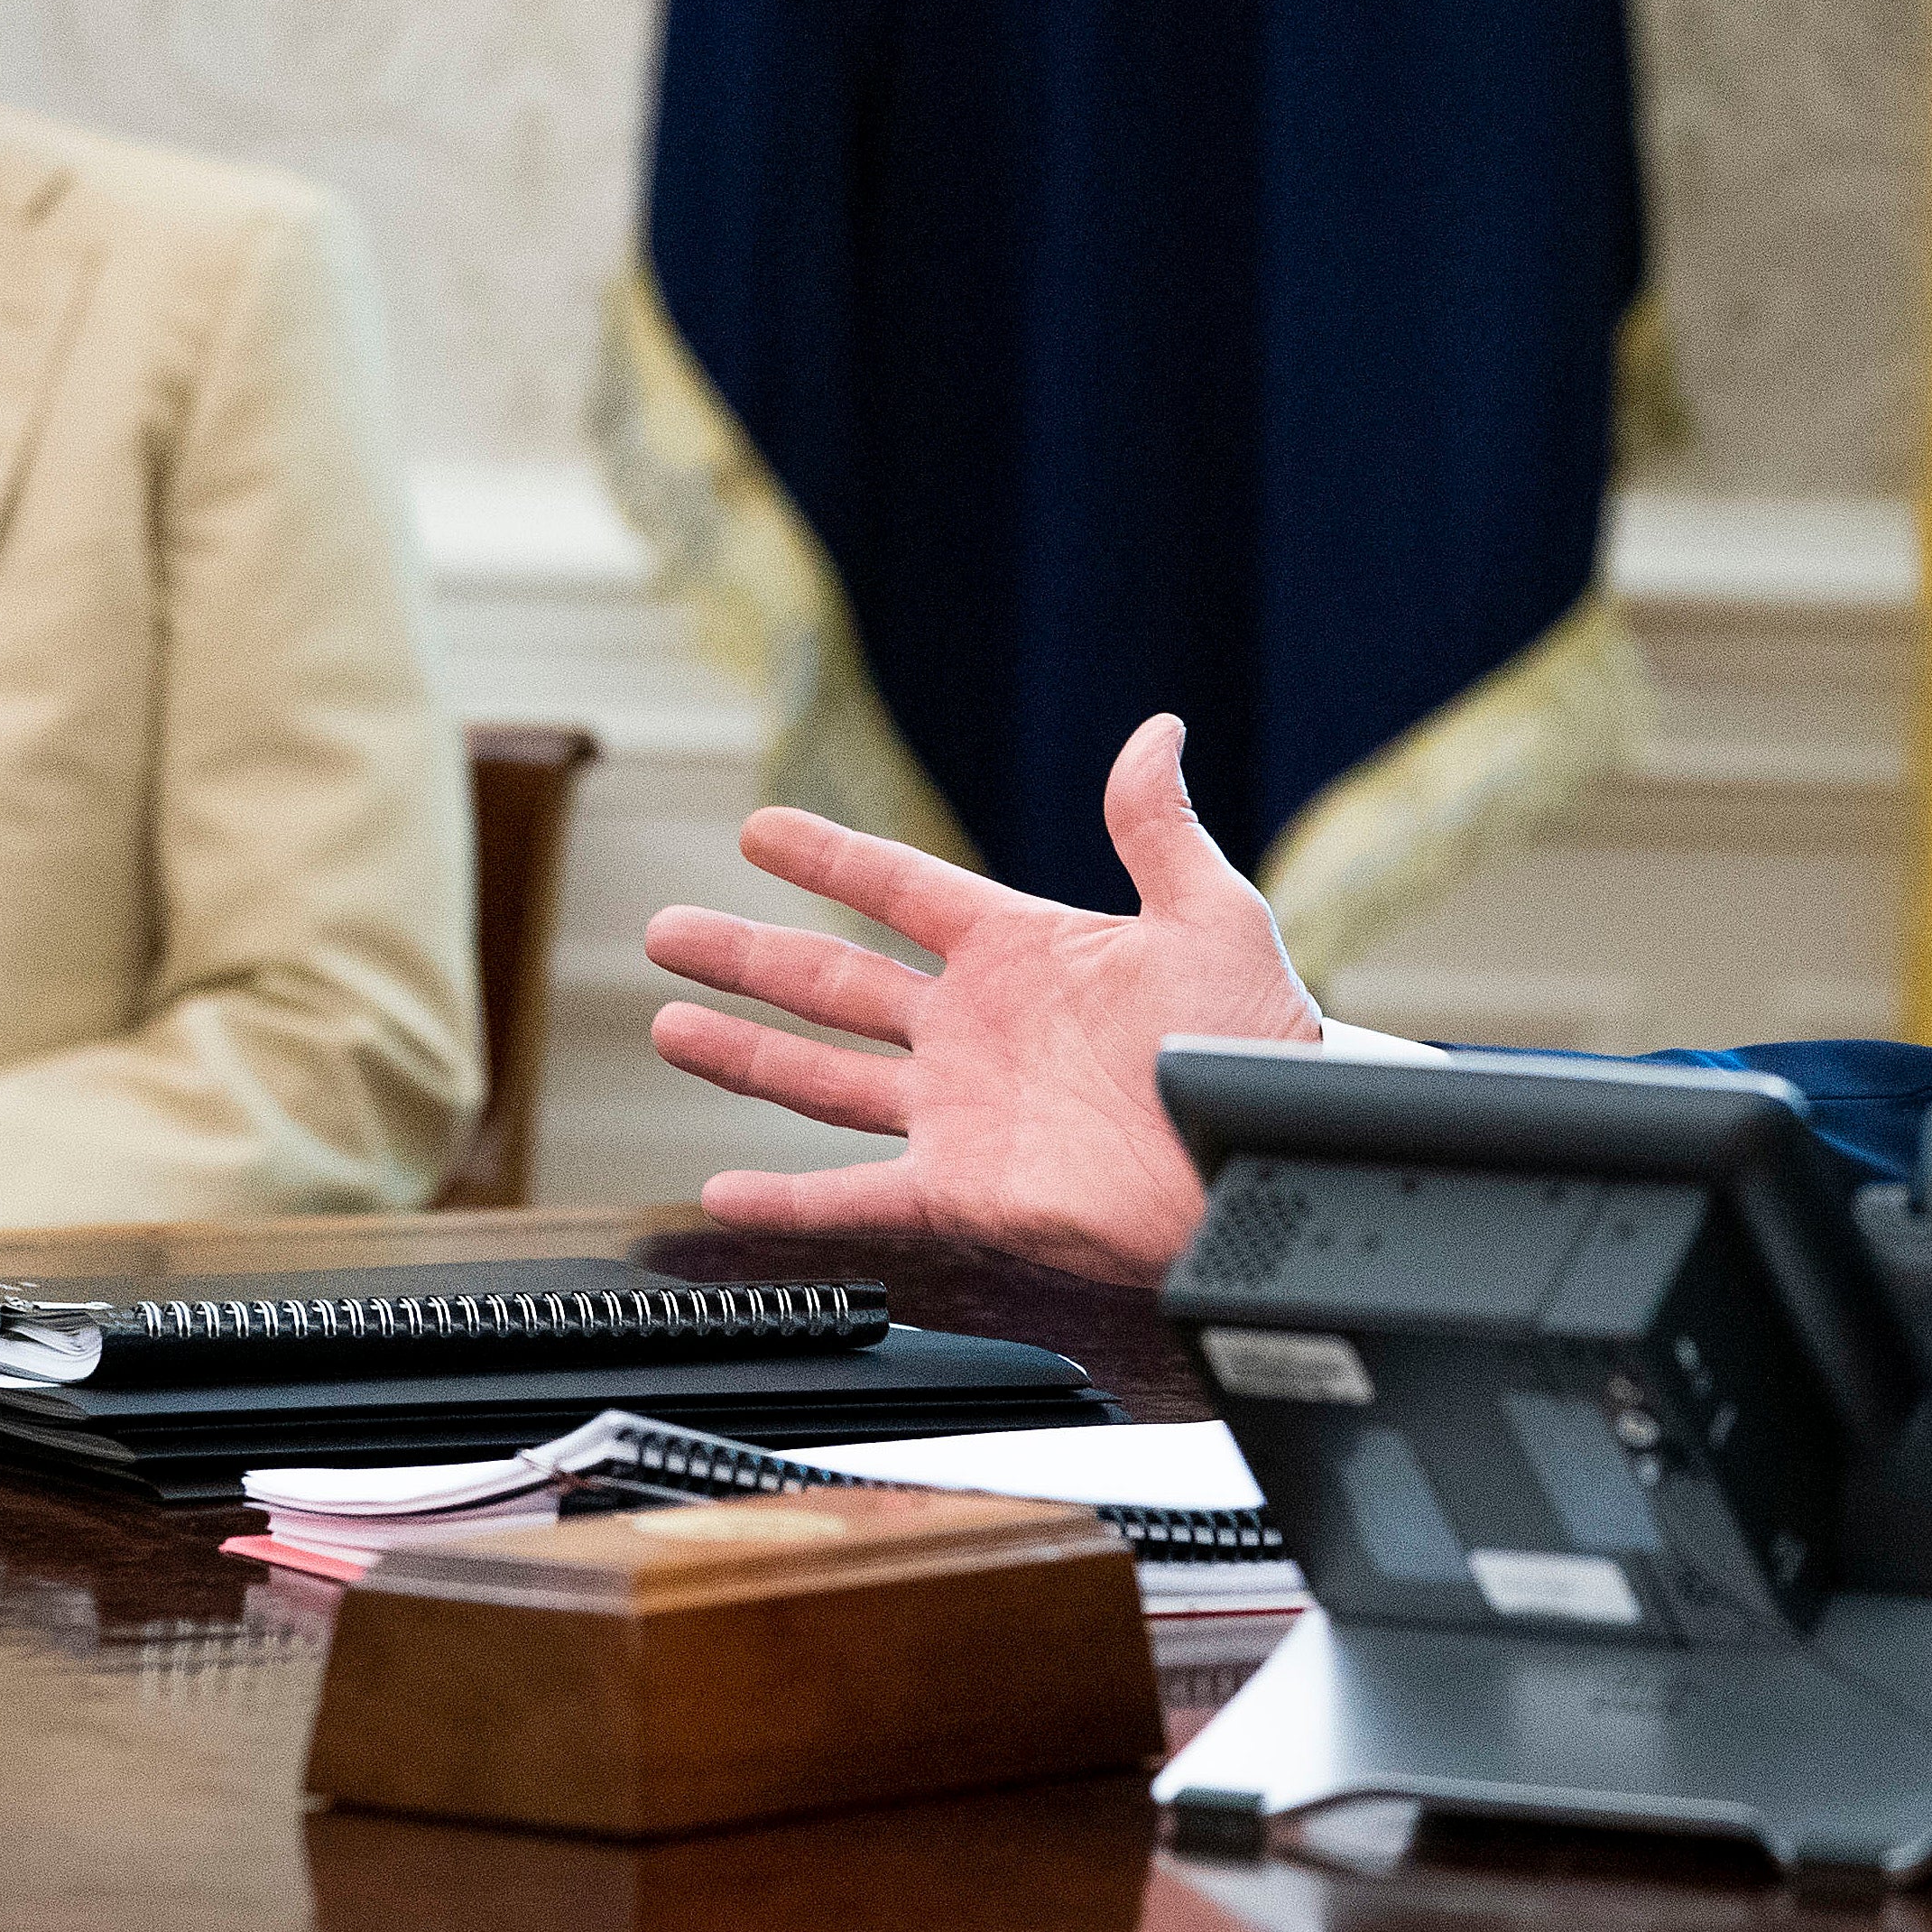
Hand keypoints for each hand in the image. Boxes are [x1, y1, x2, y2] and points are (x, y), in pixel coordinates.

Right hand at [646, 714, 1318, 1284]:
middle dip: (745, 954)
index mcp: (1021, 952)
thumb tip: (1156, 732)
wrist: (1266, 1156)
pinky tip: (723, 1191)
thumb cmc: (1258, 1043)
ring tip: (669, 1025)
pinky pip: (856, 1196)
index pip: (900, 889)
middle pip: (831, 981)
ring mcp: (959, 1110)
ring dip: (741, 1053)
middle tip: (665, 930)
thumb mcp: (1210, 915)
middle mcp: (974, 1029)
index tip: (758, 831)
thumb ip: (1159, 828)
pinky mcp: (964, 1190)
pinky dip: (787, 1200)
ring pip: (822, 1077)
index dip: (827, 859)